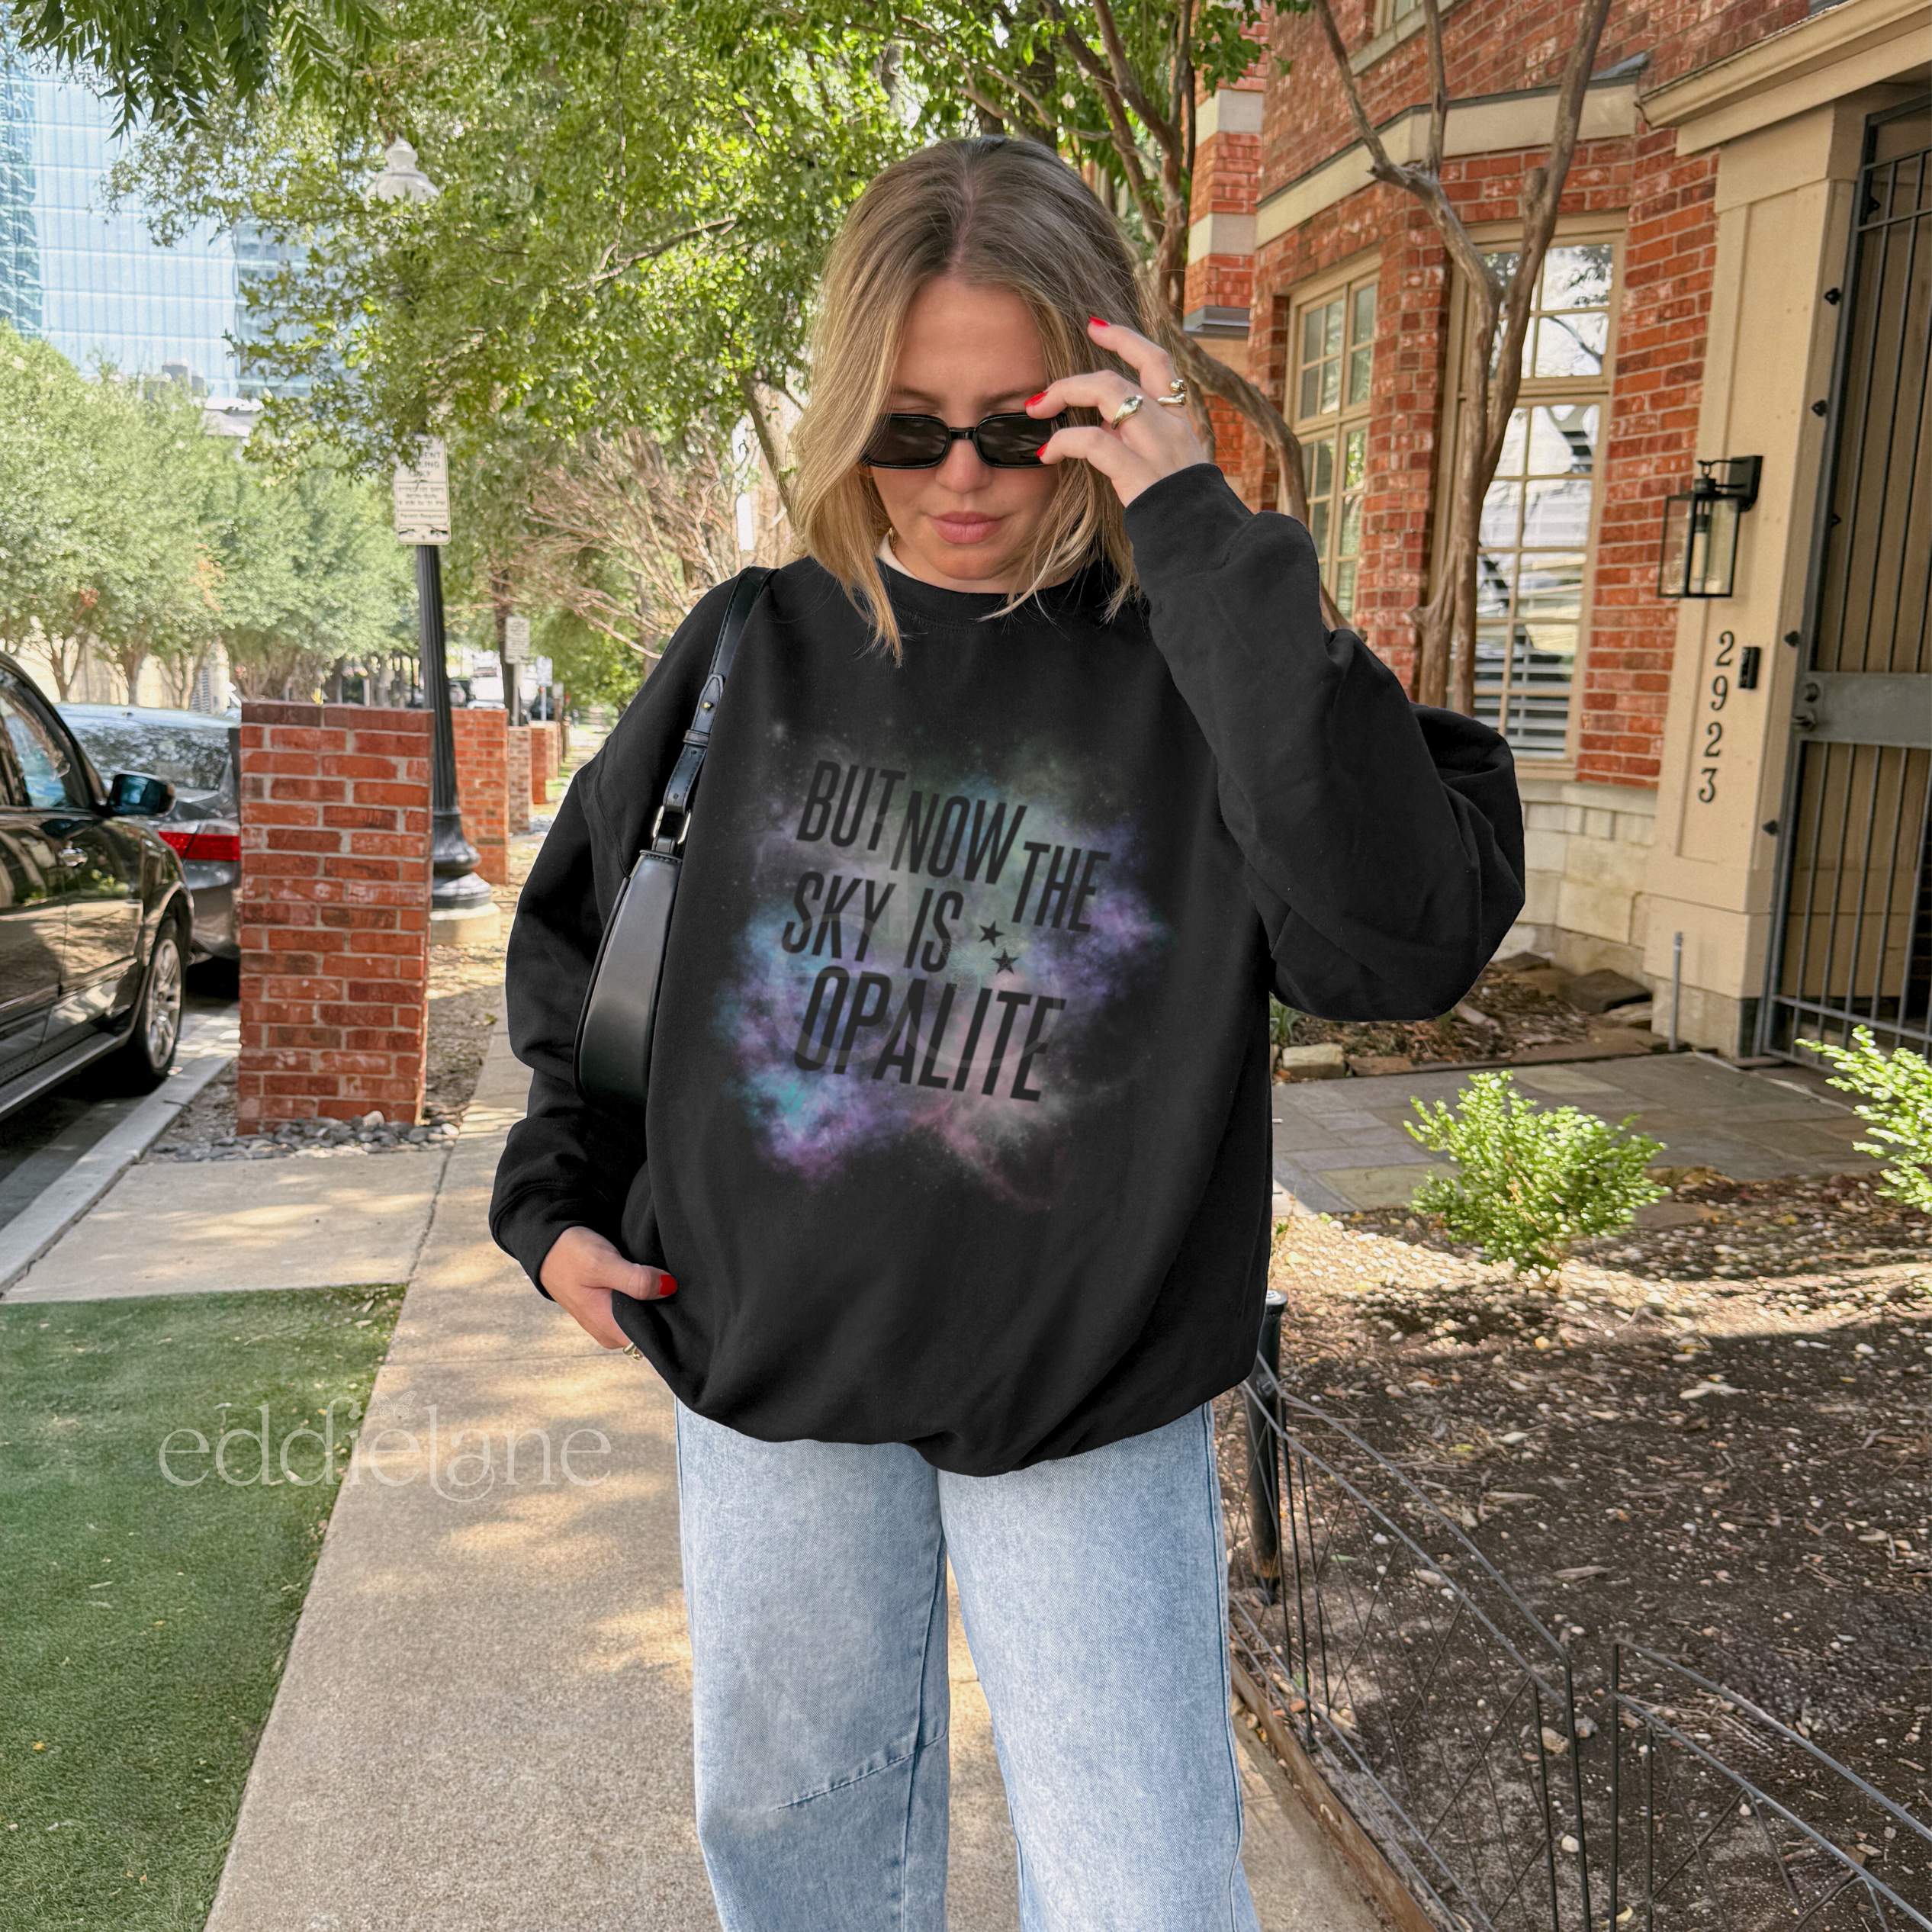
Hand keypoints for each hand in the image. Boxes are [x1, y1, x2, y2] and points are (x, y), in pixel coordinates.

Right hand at [539, 1225, 674, 1349]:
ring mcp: (610, 1320)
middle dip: (665, 1309)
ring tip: (662, 1279)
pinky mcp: (611, 1307)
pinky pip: (637, 1306)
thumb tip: (668, 1287)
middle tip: (675, 1284)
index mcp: (609, 1330)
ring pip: (645, 1316)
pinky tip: (651, 1280)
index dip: (670, 1324)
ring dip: (655, 1299)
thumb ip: (635, 1280)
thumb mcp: (603, 1264)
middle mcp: (611, 1331)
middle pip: (651, 1329)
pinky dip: (645, 1294)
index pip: (651, 1341)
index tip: (682, 1302)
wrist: (547, 1244)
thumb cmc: (569, 1256)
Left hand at [1029, 317, 1211, 507]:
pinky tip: (1047, 455)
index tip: (1095, 327)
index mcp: (1179, 420)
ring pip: (1107, 393)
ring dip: (1065, 395)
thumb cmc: (1180, 509)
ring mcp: (1156, 446)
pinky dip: (1063, 442)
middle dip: (1073, 380)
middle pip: (1118, 377)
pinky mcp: (1139, 472)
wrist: (1204, 540)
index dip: (1124, 339)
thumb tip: (1099, 424)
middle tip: (1043, 396)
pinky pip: (1092, 441)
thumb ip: (1136, 439)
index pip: (1157, 361)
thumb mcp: (1167, 464)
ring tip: (1038, 412)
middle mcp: (1170, 425)